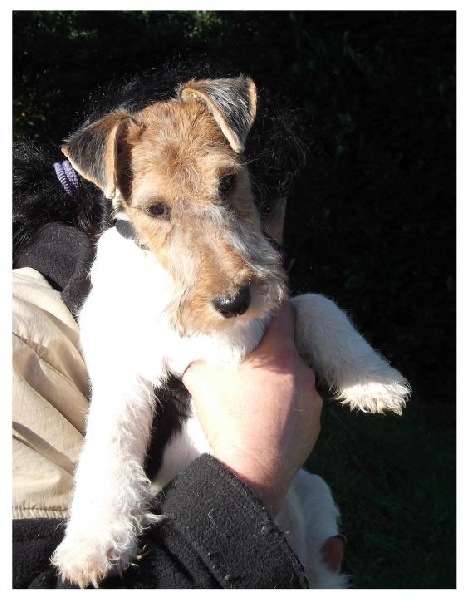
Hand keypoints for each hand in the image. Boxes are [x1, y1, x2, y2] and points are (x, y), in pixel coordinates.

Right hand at [183, 303, 322, 515]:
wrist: (249, 472)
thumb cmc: (227, 418)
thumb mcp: (200, 377)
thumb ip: (201, 353)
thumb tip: (198, 346)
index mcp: (280, 352)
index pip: (284, 312)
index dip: (270, 309)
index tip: (259, 314)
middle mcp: (303, 370)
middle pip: (288, 347)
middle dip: (270, 351)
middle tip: (249, 364)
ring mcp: (313, 398)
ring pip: (296, 377)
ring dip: (280, 381)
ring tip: (258, 399)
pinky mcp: (316, 423)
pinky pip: (301, 404)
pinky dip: (288, 406)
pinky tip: (269, 421)